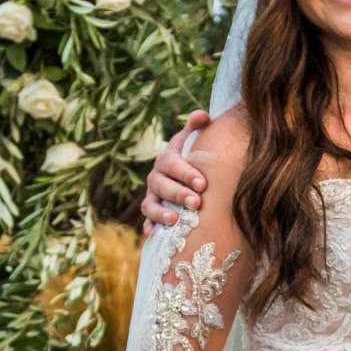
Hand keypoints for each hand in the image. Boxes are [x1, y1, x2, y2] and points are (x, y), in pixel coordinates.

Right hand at [140, 110, 211, 231]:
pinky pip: (147, 220)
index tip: (203, 183)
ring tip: (174, 219)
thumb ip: (196, 127)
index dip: (186, 173)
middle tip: (196, 203)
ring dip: (161, 212)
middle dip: (178, 194)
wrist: (181, 171)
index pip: (173, 164)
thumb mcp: (192, 140)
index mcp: (167, 159)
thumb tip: (203, 115)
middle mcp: (156, 177)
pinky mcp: (151, 212)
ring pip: (150, 204)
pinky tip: (154, 235)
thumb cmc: (191, 156)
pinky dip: (149, 227)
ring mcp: (152, 196)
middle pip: (162, 185)